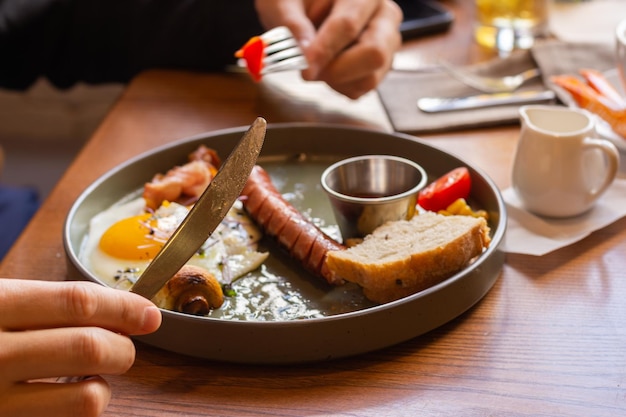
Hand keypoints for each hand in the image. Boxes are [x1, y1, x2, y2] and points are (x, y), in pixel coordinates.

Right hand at [0, 279, 161, 416]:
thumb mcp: (3, 302)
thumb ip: (52, 304)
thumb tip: (129, 311)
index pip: (79, 302)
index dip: (124, 307)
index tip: (148, 314)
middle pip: (90, 346)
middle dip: (122, 348)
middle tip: (122, 347)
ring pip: (87, 396)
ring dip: (104, 384)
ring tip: (91, 374)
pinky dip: (82, 407)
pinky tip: (68, 394)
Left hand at [254, 0, 402, 98]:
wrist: (309, 7)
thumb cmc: (297, 1)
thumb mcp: (285, 3)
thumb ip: (293, 25)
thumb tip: (304, 54)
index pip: (348, 25)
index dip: (324, 51)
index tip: (305, 70)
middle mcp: (384, 16)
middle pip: (374, 54)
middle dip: (337, 70)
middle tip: (307, 72)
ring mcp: (387, 43)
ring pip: (370, 77)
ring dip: (337, 80)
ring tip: (317, 64)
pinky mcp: (381, 65)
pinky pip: (362, 88)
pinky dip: (339, 86)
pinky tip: (327, 68)